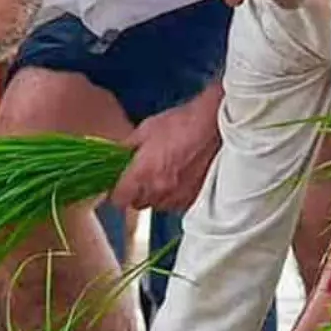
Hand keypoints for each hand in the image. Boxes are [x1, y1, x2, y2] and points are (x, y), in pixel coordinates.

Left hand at [108, 94, 220, 211]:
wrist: (215, 125)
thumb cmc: (183, 124)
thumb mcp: (146, 129)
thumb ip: (127, 146)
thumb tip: (117, 153)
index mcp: (142, 174)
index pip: (118, 199)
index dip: (116, 193)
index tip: (117, 186)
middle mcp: (159, 189)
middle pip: (137, 204)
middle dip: (136, 193)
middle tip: (140, 177)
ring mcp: (178, 196)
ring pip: (158, 205)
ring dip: (157, 195)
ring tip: (163, 176)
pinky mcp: (195, 197)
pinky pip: (178, 204)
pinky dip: (175, 195)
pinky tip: (179, 179)